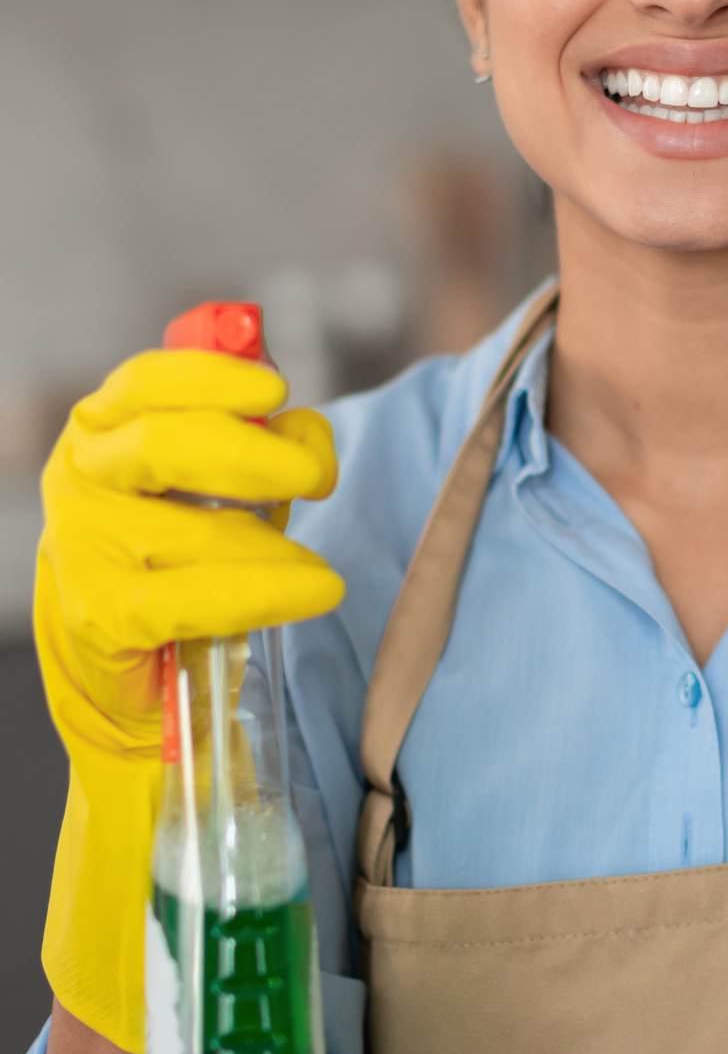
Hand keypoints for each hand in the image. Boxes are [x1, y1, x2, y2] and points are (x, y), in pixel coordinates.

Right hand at [35, 345, 343, 1053]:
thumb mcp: (227, 485)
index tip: (275, 389)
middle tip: (318, 478)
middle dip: (261, 457)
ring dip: (274, 546)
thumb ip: (263, 442)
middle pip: (169, 444)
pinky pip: (194, 597)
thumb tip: (302, 426)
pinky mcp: (102, 618)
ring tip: (311, 566)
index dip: (212, 375)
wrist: (135, 679)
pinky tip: (313, 590)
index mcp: (107, 428)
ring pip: (197, 529)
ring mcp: (84, 550)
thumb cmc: (189, 558)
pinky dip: (265, 592)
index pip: (149, 379)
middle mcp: (82, 479)